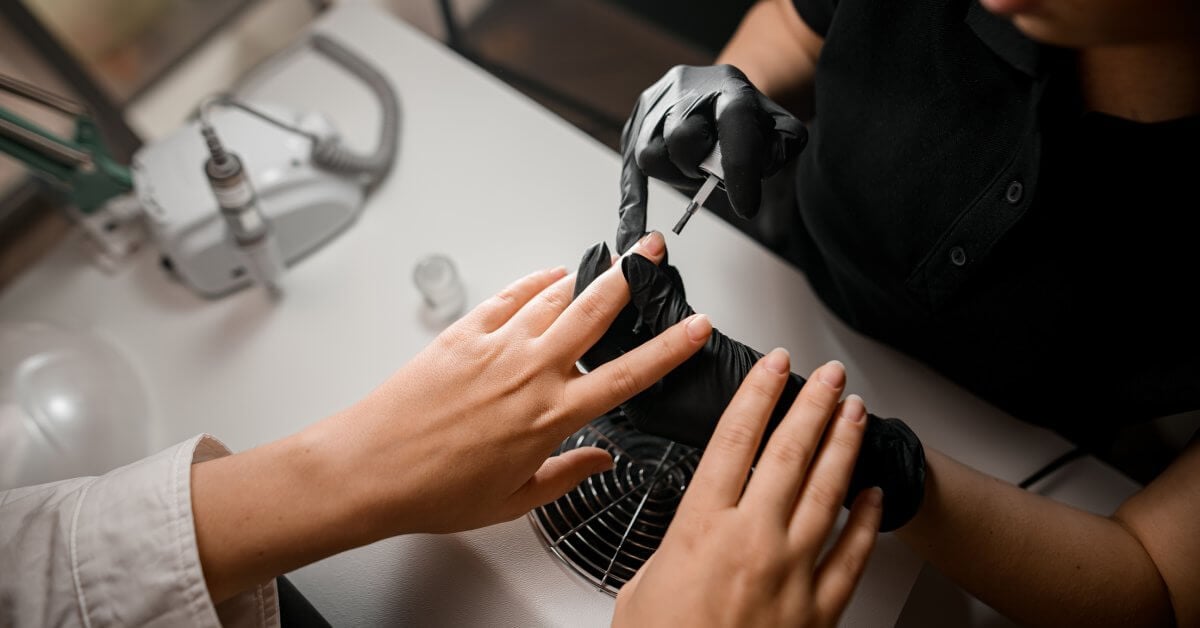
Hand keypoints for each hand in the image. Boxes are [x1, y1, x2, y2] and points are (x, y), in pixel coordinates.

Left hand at [311, 232, 711, 535]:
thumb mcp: (513, 501)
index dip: (670, 348)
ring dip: (586, 277)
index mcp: (550, 416)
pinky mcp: (463, 333)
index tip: (697, 327)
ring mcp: (496, 346)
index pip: (627, 374)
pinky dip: (534, 282)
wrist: (370, 467)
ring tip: (607, 264)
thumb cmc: (434, 490)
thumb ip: (565, 474)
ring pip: (555, 297)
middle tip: (654, 250)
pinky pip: (509, 296)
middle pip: (595, 310)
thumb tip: (599, 460)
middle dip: (633, 275)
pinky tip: (548, 277)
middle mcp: (529, 372)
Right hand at [612, 355, 882, 626]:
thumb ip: (675, 547)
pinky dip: (866, 520)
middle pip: (790, 453)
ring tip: (856, 413)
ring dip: (844, 446)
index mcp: (702, 526)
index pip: (735, 438)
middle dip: (814, 405)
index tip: (771, 367)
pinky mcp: (818, 609)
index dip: (758, 393)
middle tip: (831, 377)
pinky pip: (851, 554)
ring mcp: (792, 572)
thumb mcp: (643, 587)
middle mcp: (752, 539)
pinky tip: (874, 494)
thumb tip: (692, 532)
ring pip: (828, 491)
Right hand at [618, 64, 806, 251]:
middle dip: (698, 168)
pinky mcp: (636, 121)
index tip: (746, 208)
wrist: (719, 92)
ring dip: (675, 176)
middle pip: (682, 140)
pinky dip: (633, 200)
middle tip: (710, 174)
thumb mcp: (780, 127)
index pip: (734, 126)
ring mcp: (655, 102)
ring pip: (652, 155)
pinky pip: (629, 167)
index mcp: (729, 85)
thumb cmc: (748, 118)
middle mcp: (685, 86)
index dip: (740, 171)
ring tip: (693, 171)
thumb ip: (781, 149)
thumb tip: (754, 172)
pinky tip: (631, 231)